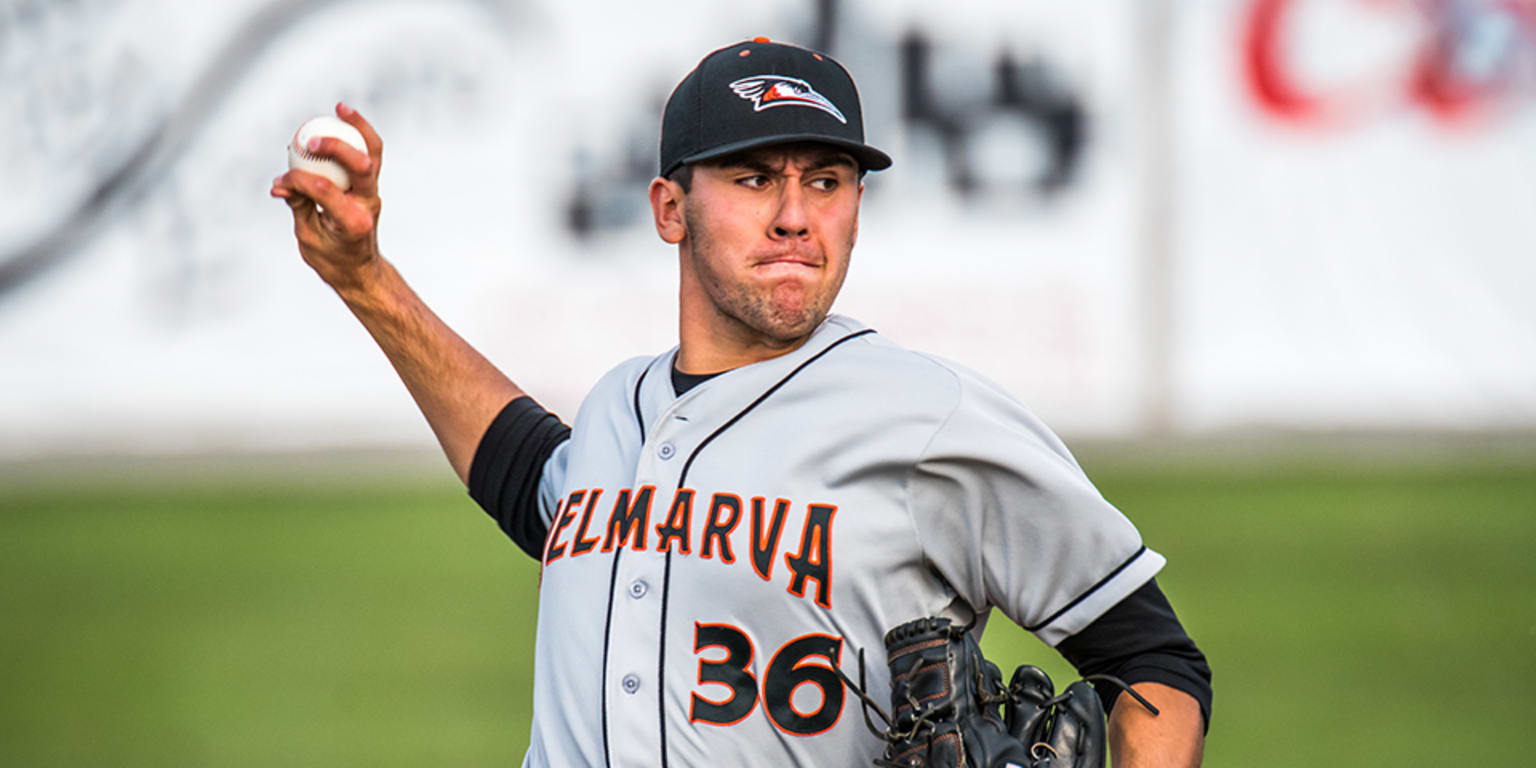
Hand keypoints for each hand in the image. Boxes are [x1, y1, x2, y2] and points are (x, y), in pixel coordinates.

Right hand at [271, 102, 383, 290]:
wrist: (360, 270)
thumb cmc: (332, 258)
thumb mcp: (309, 237)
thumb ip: (298, 206)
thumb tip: (280, 184)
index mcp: (352, 222)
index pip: (324, 190)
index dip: (298, 181)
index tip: (280, 183)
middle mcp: (368, 204)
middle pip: (361, 166)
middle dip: (335, 148)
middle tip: (310, 140)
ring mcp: (372, 193)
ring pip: (373, 153)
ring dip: (358, 128)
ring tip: (340, 108)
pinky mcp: (370, 185)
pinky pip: (369, 154)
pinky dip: (359, 134)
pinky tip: (344, 114)